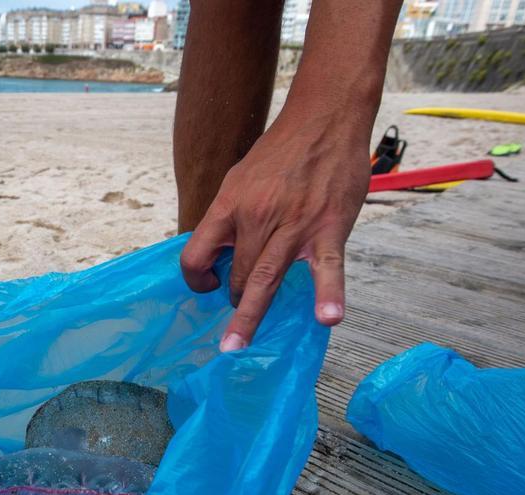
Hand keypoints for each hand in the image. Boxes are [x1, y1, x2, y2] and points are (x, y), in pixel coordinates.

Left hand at [180, 113, 368, 350]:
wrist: (324, 119)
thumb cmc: (281, 152)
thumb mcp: (239, 179)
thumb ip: (229, 216)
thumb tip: (218, 249)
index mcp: (229, 205)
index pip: (196, 252)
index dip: (196, 276)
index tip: (207, 285)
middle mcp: (256, 217)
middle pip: (235, 274)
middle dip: (234, 300)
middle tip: (239, 311)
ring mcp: (293, 226)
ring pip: (266, 279)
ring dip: (250, 316)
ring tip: (238, 346)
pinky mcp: (328, 228)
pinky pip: (327, 268)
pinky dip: (328, 294)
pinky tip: (327, 319)